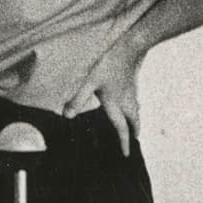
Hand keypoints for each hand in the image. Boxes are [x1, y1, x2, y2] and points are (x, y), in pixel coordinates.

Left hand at [61, 41, 141, 156]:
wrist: (131, 47)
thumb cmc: (109, 64)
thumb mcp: (90, 82)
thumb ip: (78, 99)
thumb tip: (67, 116)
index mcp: (116, 104)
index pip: (121, 128)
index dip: (124, 142)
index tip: (126, 155)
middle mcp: (127, 101)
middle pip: (134, 121)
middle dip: (134, 132)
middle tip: (135, 140)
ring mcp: (132, 92)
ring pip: (136, 112)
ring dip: (135, 121)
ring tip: (134, 126)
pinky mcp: (133, 83)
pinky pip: (135, 102)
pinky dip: (134, 109)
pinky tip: (130, 104)